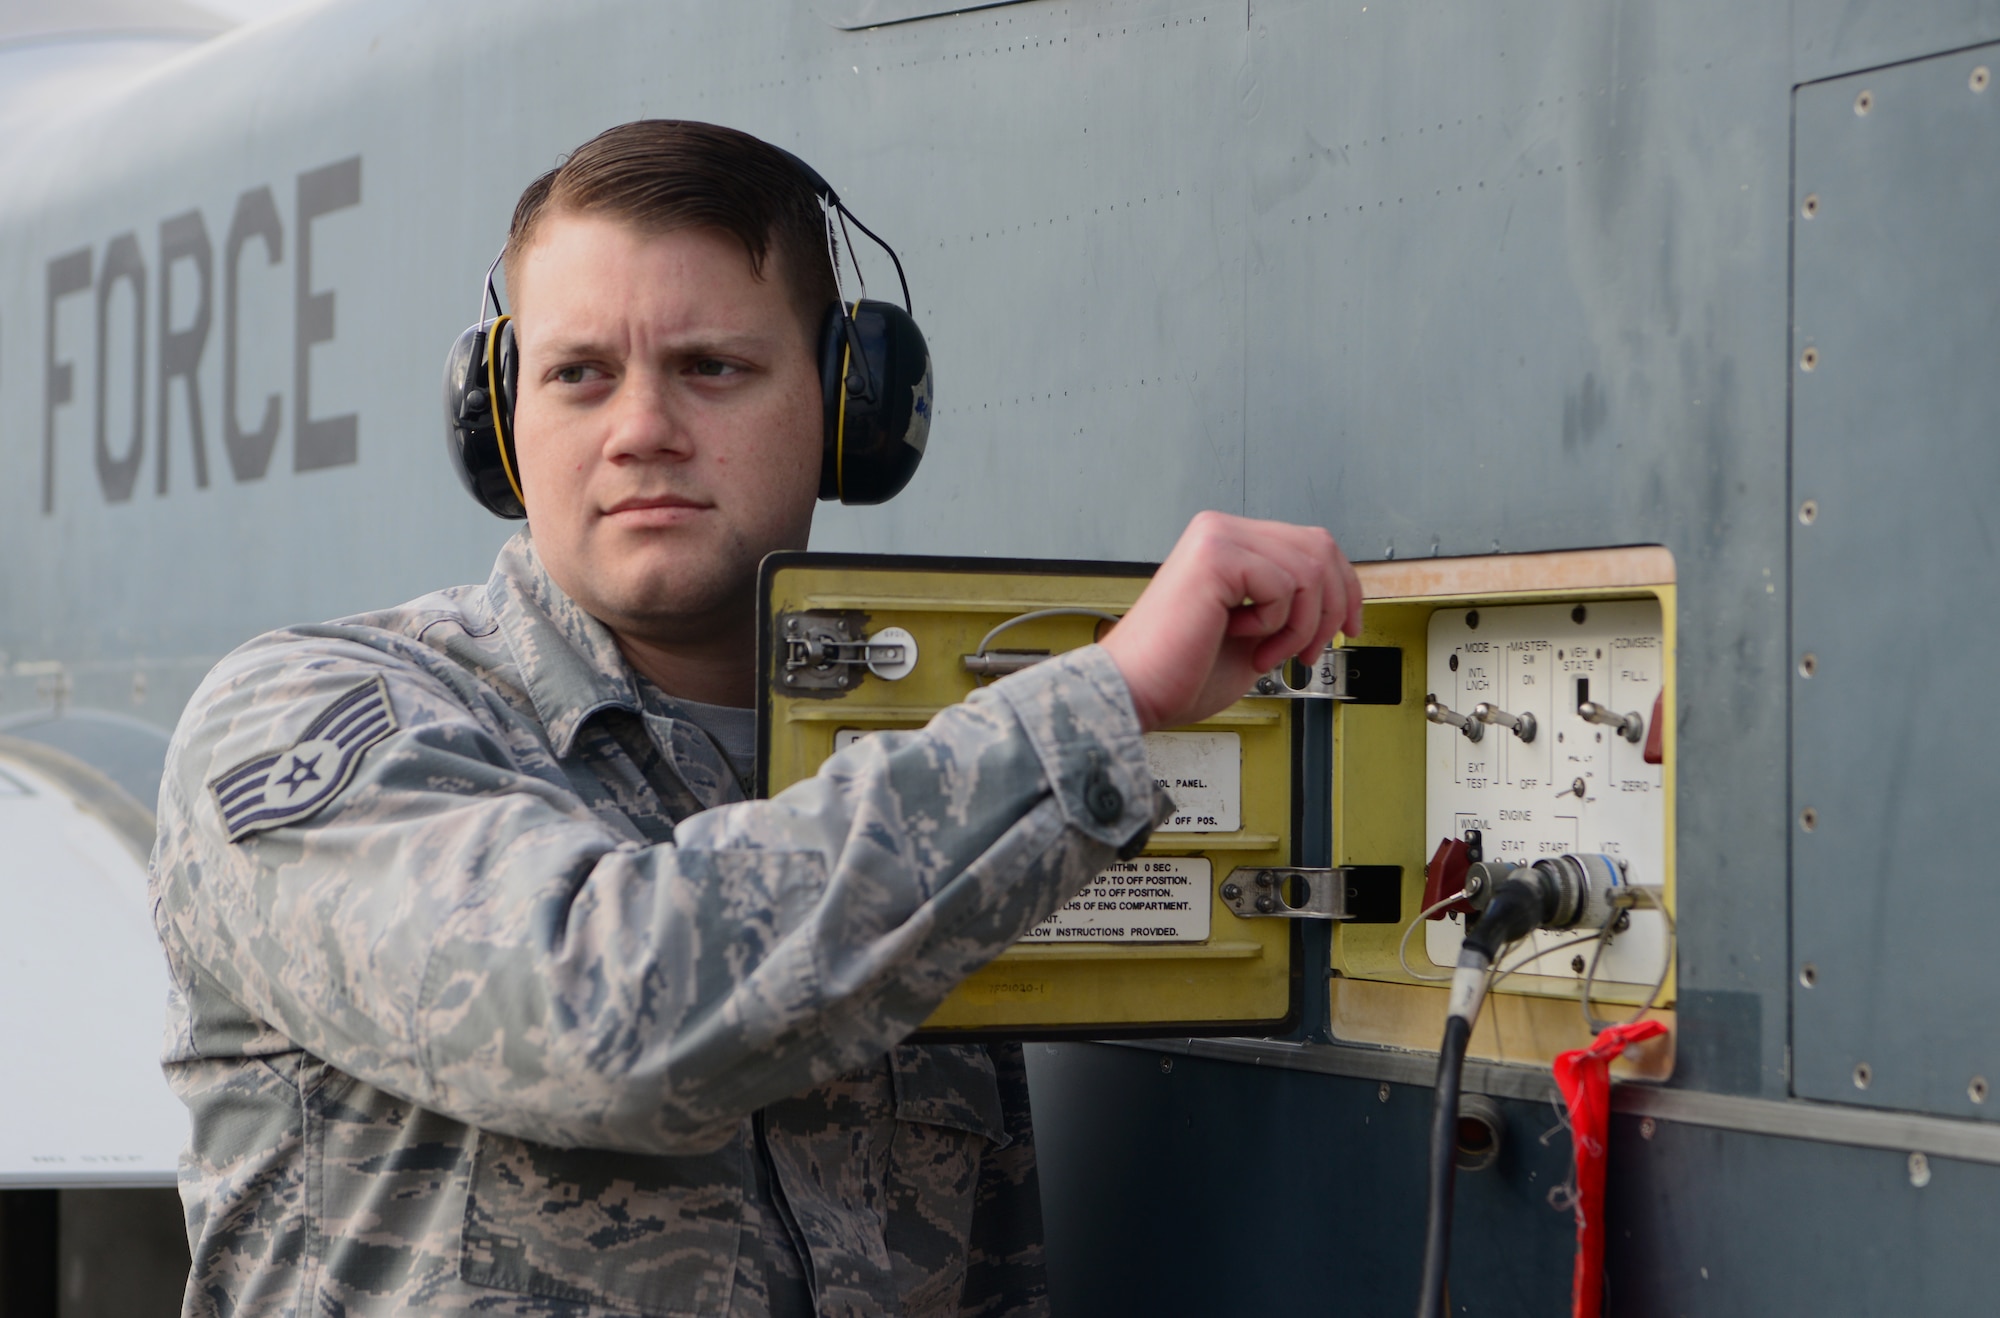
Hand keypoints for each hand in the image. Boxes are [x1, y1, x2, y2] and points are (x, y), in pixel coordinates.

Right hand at [1099, 511, 1363, 731]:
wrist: (1137, 691)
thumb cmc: (1181, 672)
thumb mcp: (1257, 632)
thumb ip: (1288, 605)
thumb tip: (1336, 600)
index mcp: (1227, 542)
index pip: (1312, 544)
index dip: (1344, 587)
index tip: (1349, 625)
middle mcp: (1220, 530)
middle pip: (1320, 548)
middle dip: (1330, 610)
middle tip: (1305, 652)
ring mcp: (1216, 537)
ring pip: (1309, 570)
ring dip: (1300, 626)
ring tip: (1266, 652)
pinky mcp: (1215, 555)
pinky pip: (1285, 584)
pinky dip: (1276, 625)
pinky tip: (1242, 638)